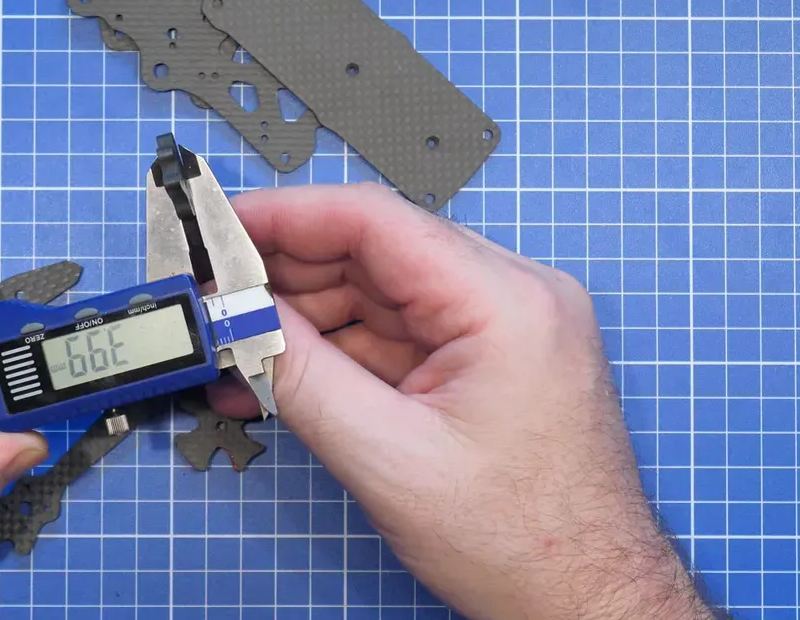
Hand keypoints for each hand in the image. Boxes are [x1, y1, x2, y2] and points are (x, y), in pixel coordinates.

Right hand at [210, 185, 712, 619]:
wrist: (586, 601)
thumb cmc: (523, 543)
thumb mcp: (389, 458)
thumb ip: (302, 375)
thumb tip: (238, 316)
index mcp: (506, 301)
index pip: (375, 221)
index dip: (284, 218)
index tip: (218, 227)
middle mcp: (512, 295)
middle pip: (371, 255)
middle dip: (283, 280)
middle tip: (213, 303)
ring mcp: (501, 326)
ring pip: (376, 296)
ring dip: (302, 326)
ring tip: (235, 361)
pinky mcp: (486, 358)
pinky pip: (396, 336)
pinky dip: (337, 355)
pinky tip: (281, 380)